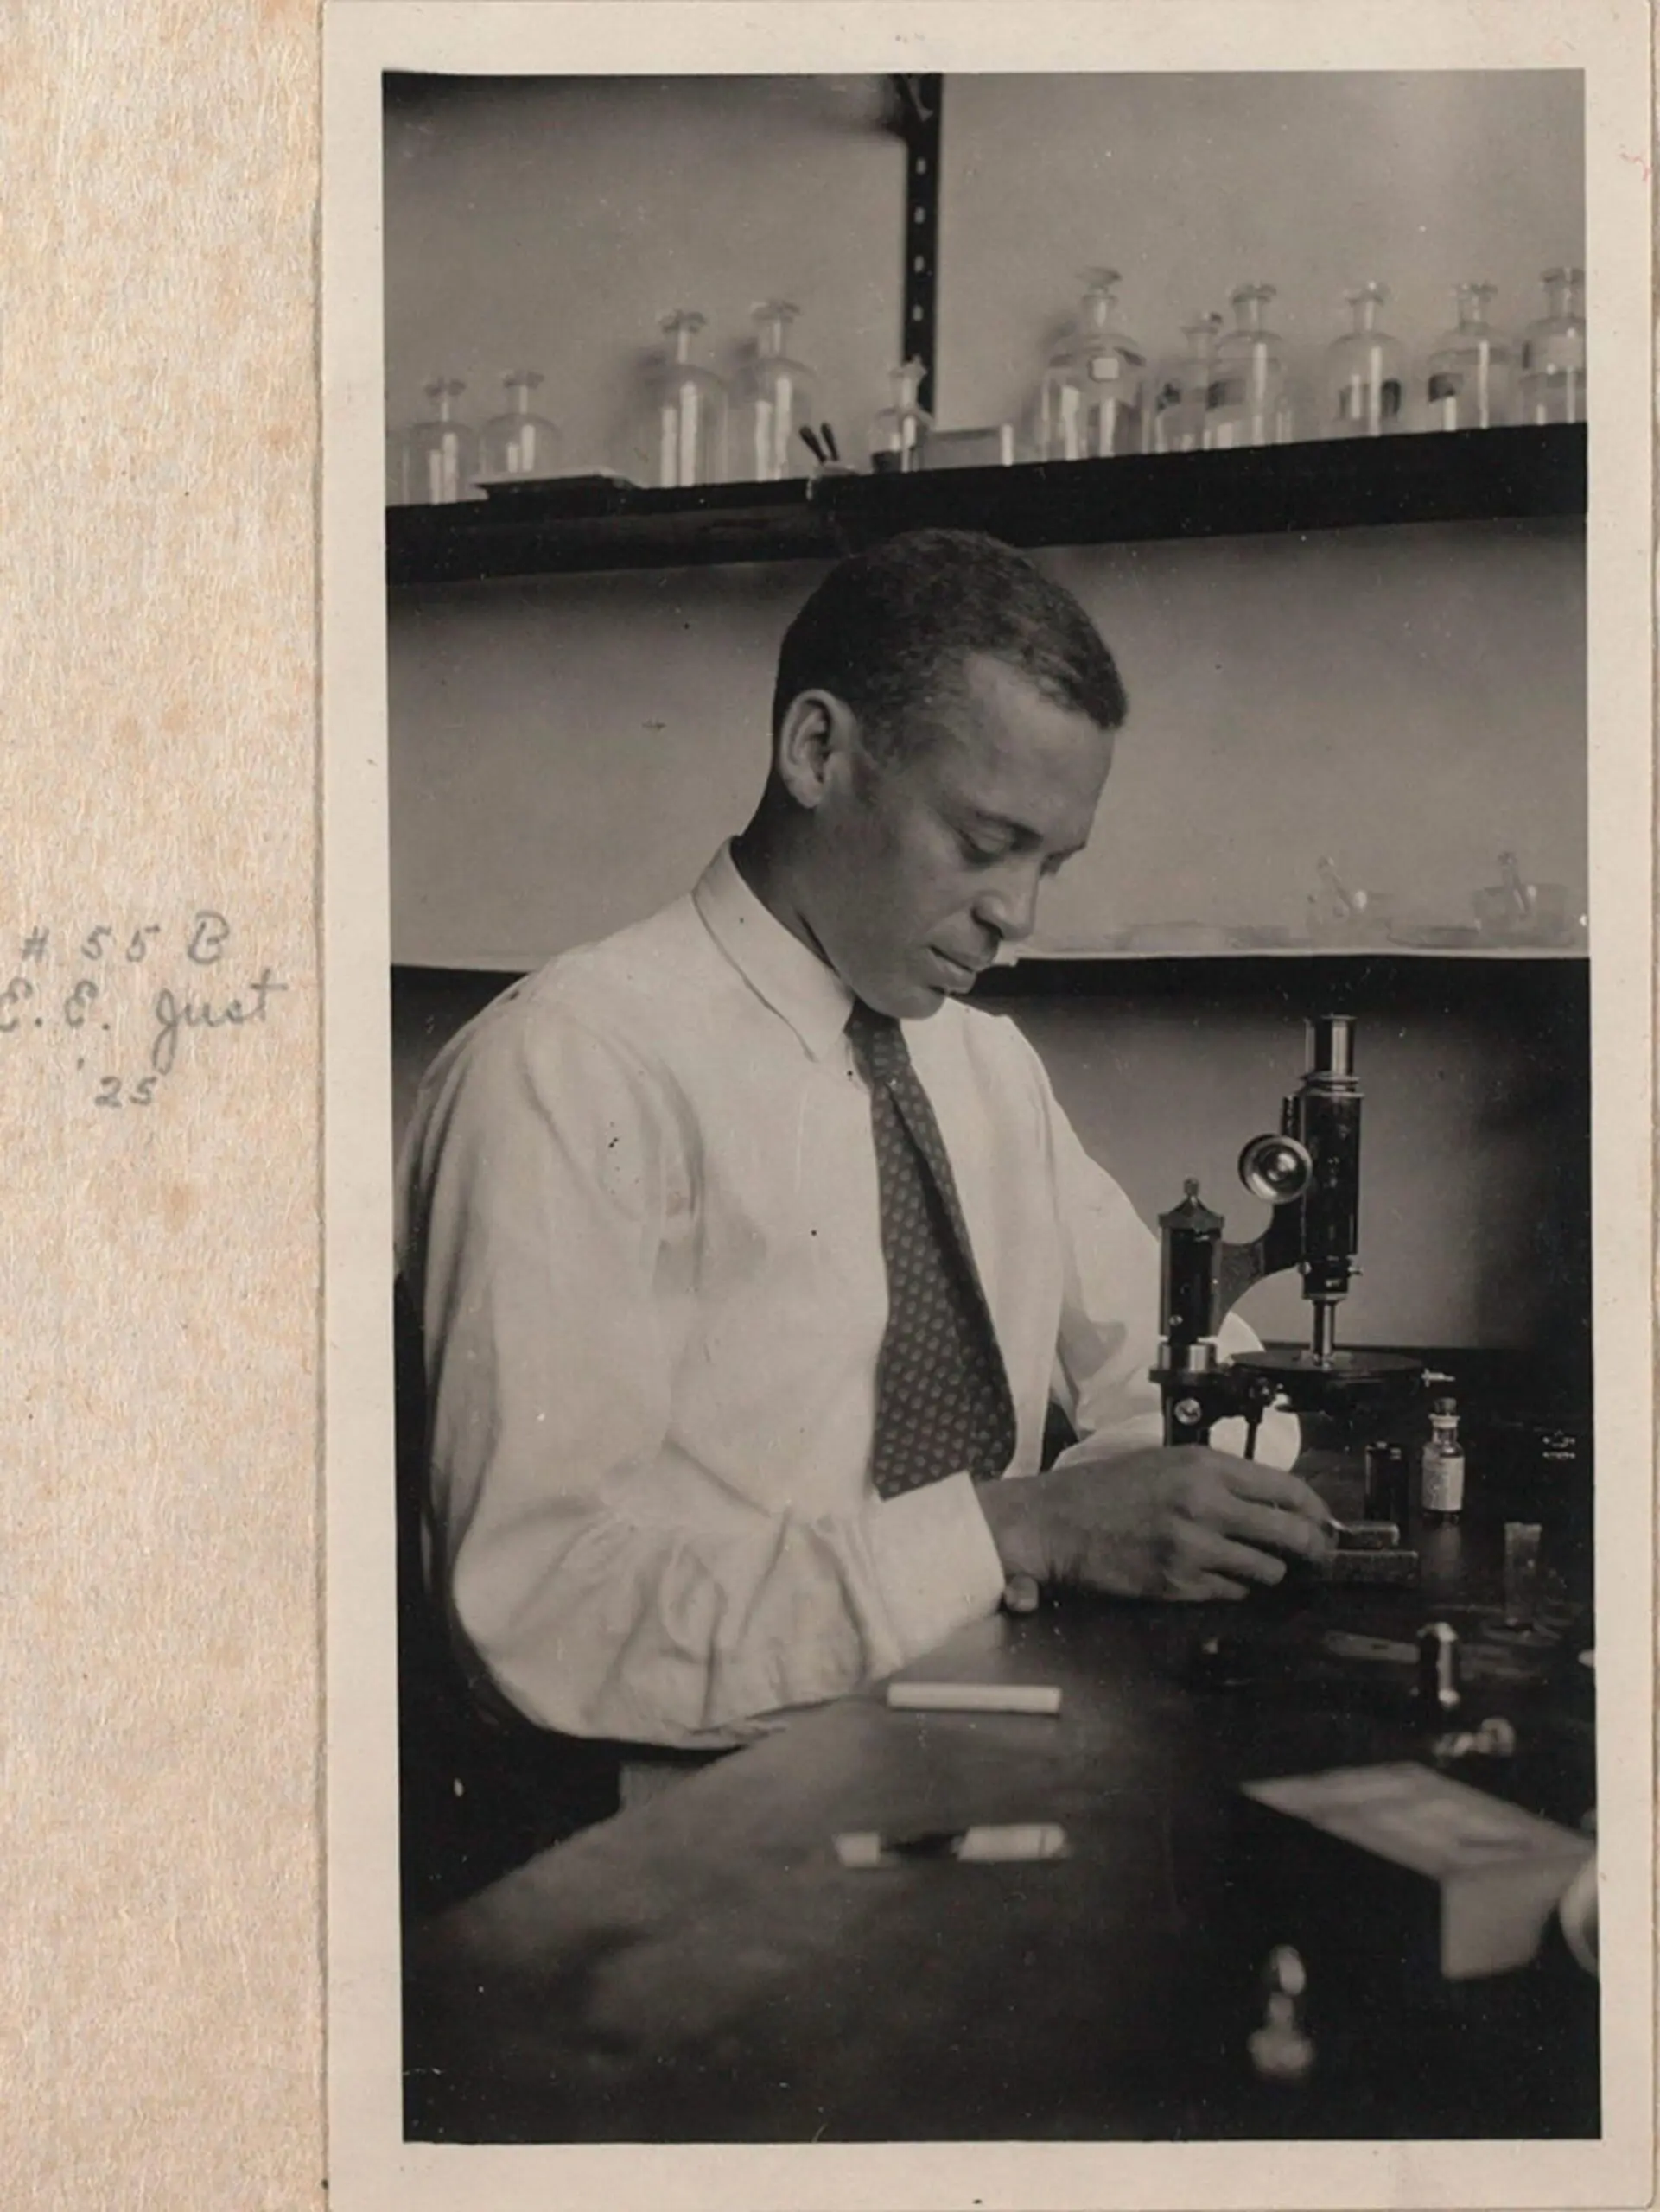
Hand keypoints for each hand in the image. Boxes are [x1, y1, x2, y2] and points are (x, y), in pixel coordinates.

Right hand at [975, 1446, 1333, 1602]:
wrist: (1055, 1522)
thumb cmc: (1104, 1490)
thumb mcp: (1167, 1462)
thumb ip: (1219, 1478)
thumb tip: (1273, 1502)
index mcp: (1203, 1466)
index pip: (1288, 1489)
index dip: (1317, 1511)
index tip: (1325, 1523)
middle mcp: (1204, 1504)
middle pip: (1290, 1535)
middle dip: (1312, 1551)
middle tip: (1316, 1558)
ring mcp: (1192, 1548)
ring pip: (1265, 1571)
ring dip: (1267, 1573)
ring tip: (1253, 1566)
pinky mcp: (1177, 1584)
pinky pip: (1230, 1593)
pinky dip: (1231, 1588)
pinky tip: (1214, 1576)